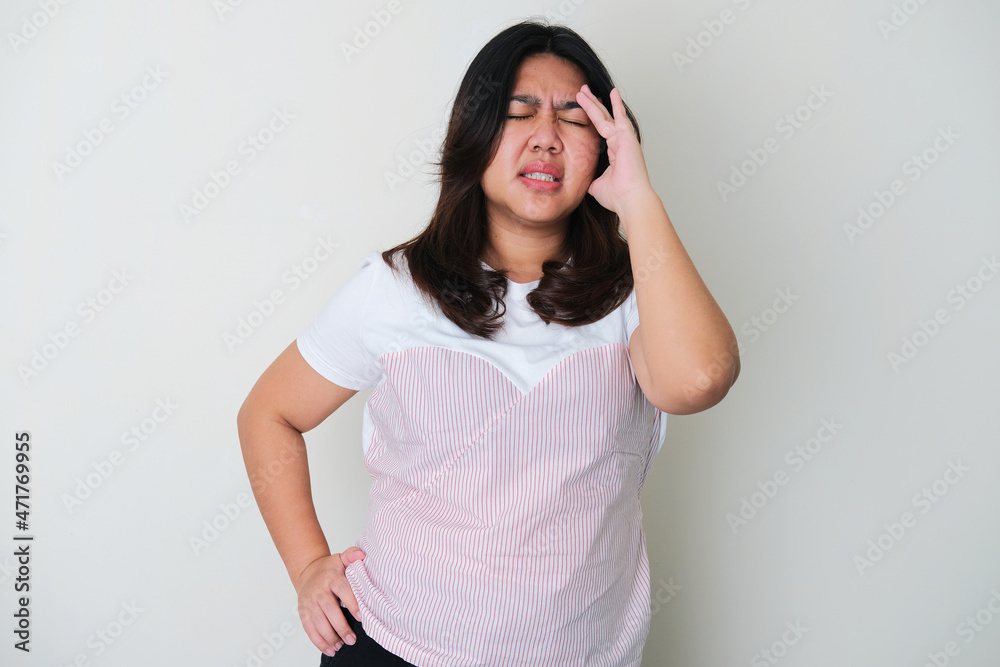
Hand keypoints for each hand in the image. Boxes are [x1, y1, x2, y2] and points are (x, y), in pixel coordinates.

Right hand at [294, 547, 366, 656]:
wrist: (308, 571)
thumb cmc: (329, 569)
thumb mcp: (341, 558)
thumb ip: (352, 555)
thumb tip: (362, 555)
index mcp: (331, 577)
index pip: (342, 589)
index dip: (352, 603)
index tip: (361, 616)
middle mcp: (319, 590)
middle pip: (329, 609)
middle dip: (341, 626)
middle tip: (352, 639)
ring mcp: (309, 602)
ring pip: (318, 622)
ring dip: (329, 637)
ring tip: (341, 646)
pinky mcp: (303, 612)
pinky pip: (309, 629)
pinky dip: (318, 641)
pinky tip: (329, 649)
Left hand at [575, 84, 654, 214]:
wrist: (629, 199)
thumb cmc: (617, 196)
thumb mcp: (595, 185)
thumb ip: (589, 178)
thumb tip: (581, 180)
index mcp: (614, 153)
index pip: (600, 131)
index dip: (591, 119)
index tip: (583, 108)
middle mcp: (620, 143)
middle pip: (602, 119)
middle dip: (591, 105)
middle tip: (581, 92)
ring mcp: (624, 139)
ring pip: (605, 116)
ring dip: (594, 102)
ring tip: (584, 89)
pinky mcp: (627, 137)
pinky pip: (620, 116)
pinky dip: (616, 104)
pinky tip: (612, 91)